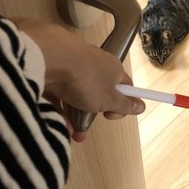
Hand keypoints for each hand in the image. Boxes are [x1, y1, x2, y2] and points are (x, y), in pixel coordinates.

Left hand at [11, 18, 144, 139]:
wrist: (46, 56)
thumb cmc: (85, 78)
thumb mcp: (109, 99)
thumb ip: (125, 105)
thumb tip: (142, 106)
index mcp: (112, 68)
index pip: (124, 86)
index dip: (122, 104)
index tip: (111, 116)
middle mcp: (93, 63)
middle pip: (98, 91)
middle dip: (92, 114)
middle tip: (86, 127)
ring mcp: (71, 64)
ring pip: (76, 93)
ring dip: (74, 115)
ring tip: (69, 131)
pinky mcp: (50, 67)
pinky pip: (58, 91)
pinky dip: (58, 107)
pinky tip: (57, 122)